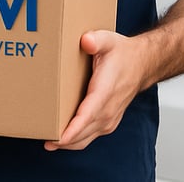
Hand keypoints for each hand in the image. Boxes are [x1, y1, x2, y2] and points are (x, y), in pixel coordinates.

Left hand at [44, 30, 144, 151]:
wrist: (142, 63)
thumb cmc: (122, 53)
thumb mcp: (108, 40)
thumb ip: (96, 40)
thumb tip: (86, 41)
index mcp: (105, 92)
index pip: (87, 116)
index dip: (72, 130)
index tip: (57, 138)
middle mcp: (108, 110)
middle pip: (83, 132)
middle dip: (63, 140)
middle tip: (41, 137)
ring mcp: (109, 118)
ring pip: (86, 138)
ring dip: (68, 143)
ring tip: (48, 140)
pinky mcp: (108, 121)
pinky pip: (90, 135)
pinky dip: (76, 139)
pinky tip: (63, 137)